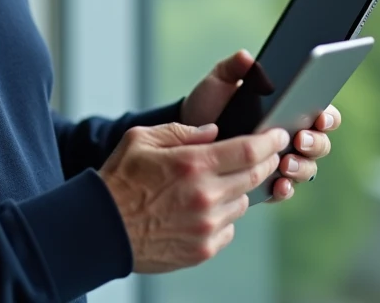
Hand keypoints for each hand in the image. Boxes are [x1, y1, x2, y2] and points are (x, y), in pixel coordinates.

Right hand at [98, 121, 289, 273]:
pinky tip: (203, 209)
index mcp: (193, 164)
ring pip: (243, 202)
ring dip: (239, 189)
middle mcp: (205, 195)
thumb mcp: (142, 139)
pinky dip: (224, 216)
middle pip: (254, 176)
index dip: (270, 141)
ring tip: (217, 183)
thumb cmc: (118, 181)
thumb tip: (214, 132)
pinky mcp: (203, 249)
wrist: (100, 229)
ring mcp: (206, 225)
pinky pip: (229, 228)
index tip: (279, 136)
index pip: (249, 150)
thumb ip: (181, 131)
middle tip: (266, 155)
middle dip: (266, 162)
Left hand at [180, 50, 342, 202]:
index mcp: (289, 109)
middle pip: (320, 143)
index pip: (321, 112)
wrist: (187, 136)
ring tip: (286, 163)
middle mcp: (291, 137)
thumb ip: (233, 68)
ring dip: (302, 166)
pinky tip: (278, 185)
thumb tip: (245, 57)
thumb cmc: (209, 106)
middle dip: (315, 142)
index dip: (327, 115)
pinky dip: (285, 188)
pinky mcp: (268, 184)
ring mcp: (282, 162)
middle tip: (299, 138)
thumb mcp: (219, 83)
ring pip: (307, 168)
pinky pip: (285, 190)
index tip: (320, 116)